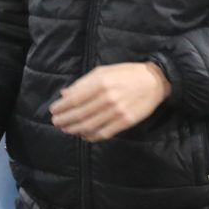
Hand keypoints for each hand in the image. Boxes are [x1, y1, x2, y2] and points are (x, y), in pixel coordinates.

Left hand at [49, 62, 171, 141]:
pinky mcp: (126, 121)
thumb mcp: (104, 71)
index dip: (62, 107)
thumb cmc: (126, 73)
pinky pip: (104, 133)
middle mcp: (108, 98)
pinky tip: (84, 135)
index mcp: (101, 82)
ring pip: (90, 125)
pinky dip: (91, 136)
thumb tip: (65, 94)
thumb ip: (83, 82)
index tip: (53, 111)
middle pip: (80, 114)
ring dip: (75, 129)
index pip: (75, 99)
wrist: (154, 81)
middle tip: (56, 122)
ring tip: (66, 130)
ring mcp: (117, 111)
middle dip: (65, 120)